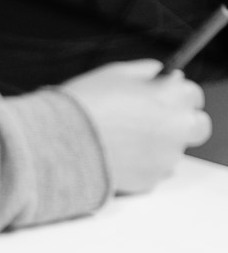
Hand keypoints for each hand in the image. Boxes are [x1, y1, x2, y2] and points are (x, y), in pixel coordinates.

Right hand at [61, 60, 211, 194]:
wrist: (56, 144)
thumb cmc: (82, 107)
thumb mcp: (113, 74)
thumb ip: (145, 72)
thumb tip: (159, 73)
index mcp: (173, 96)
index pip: (193, 94)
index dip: (173, 96)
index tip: (158, 100)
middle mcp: (178, 127)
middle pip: (197, 126)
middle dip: (179, 123)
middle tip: (149, 123)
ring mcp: (166, 157)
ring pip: (172, 151)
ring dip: (156, 146)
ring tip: (120, 142)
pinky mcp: (150, 181)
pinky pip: (152, 172)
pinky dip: (139, 166)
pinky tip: (115, 157)